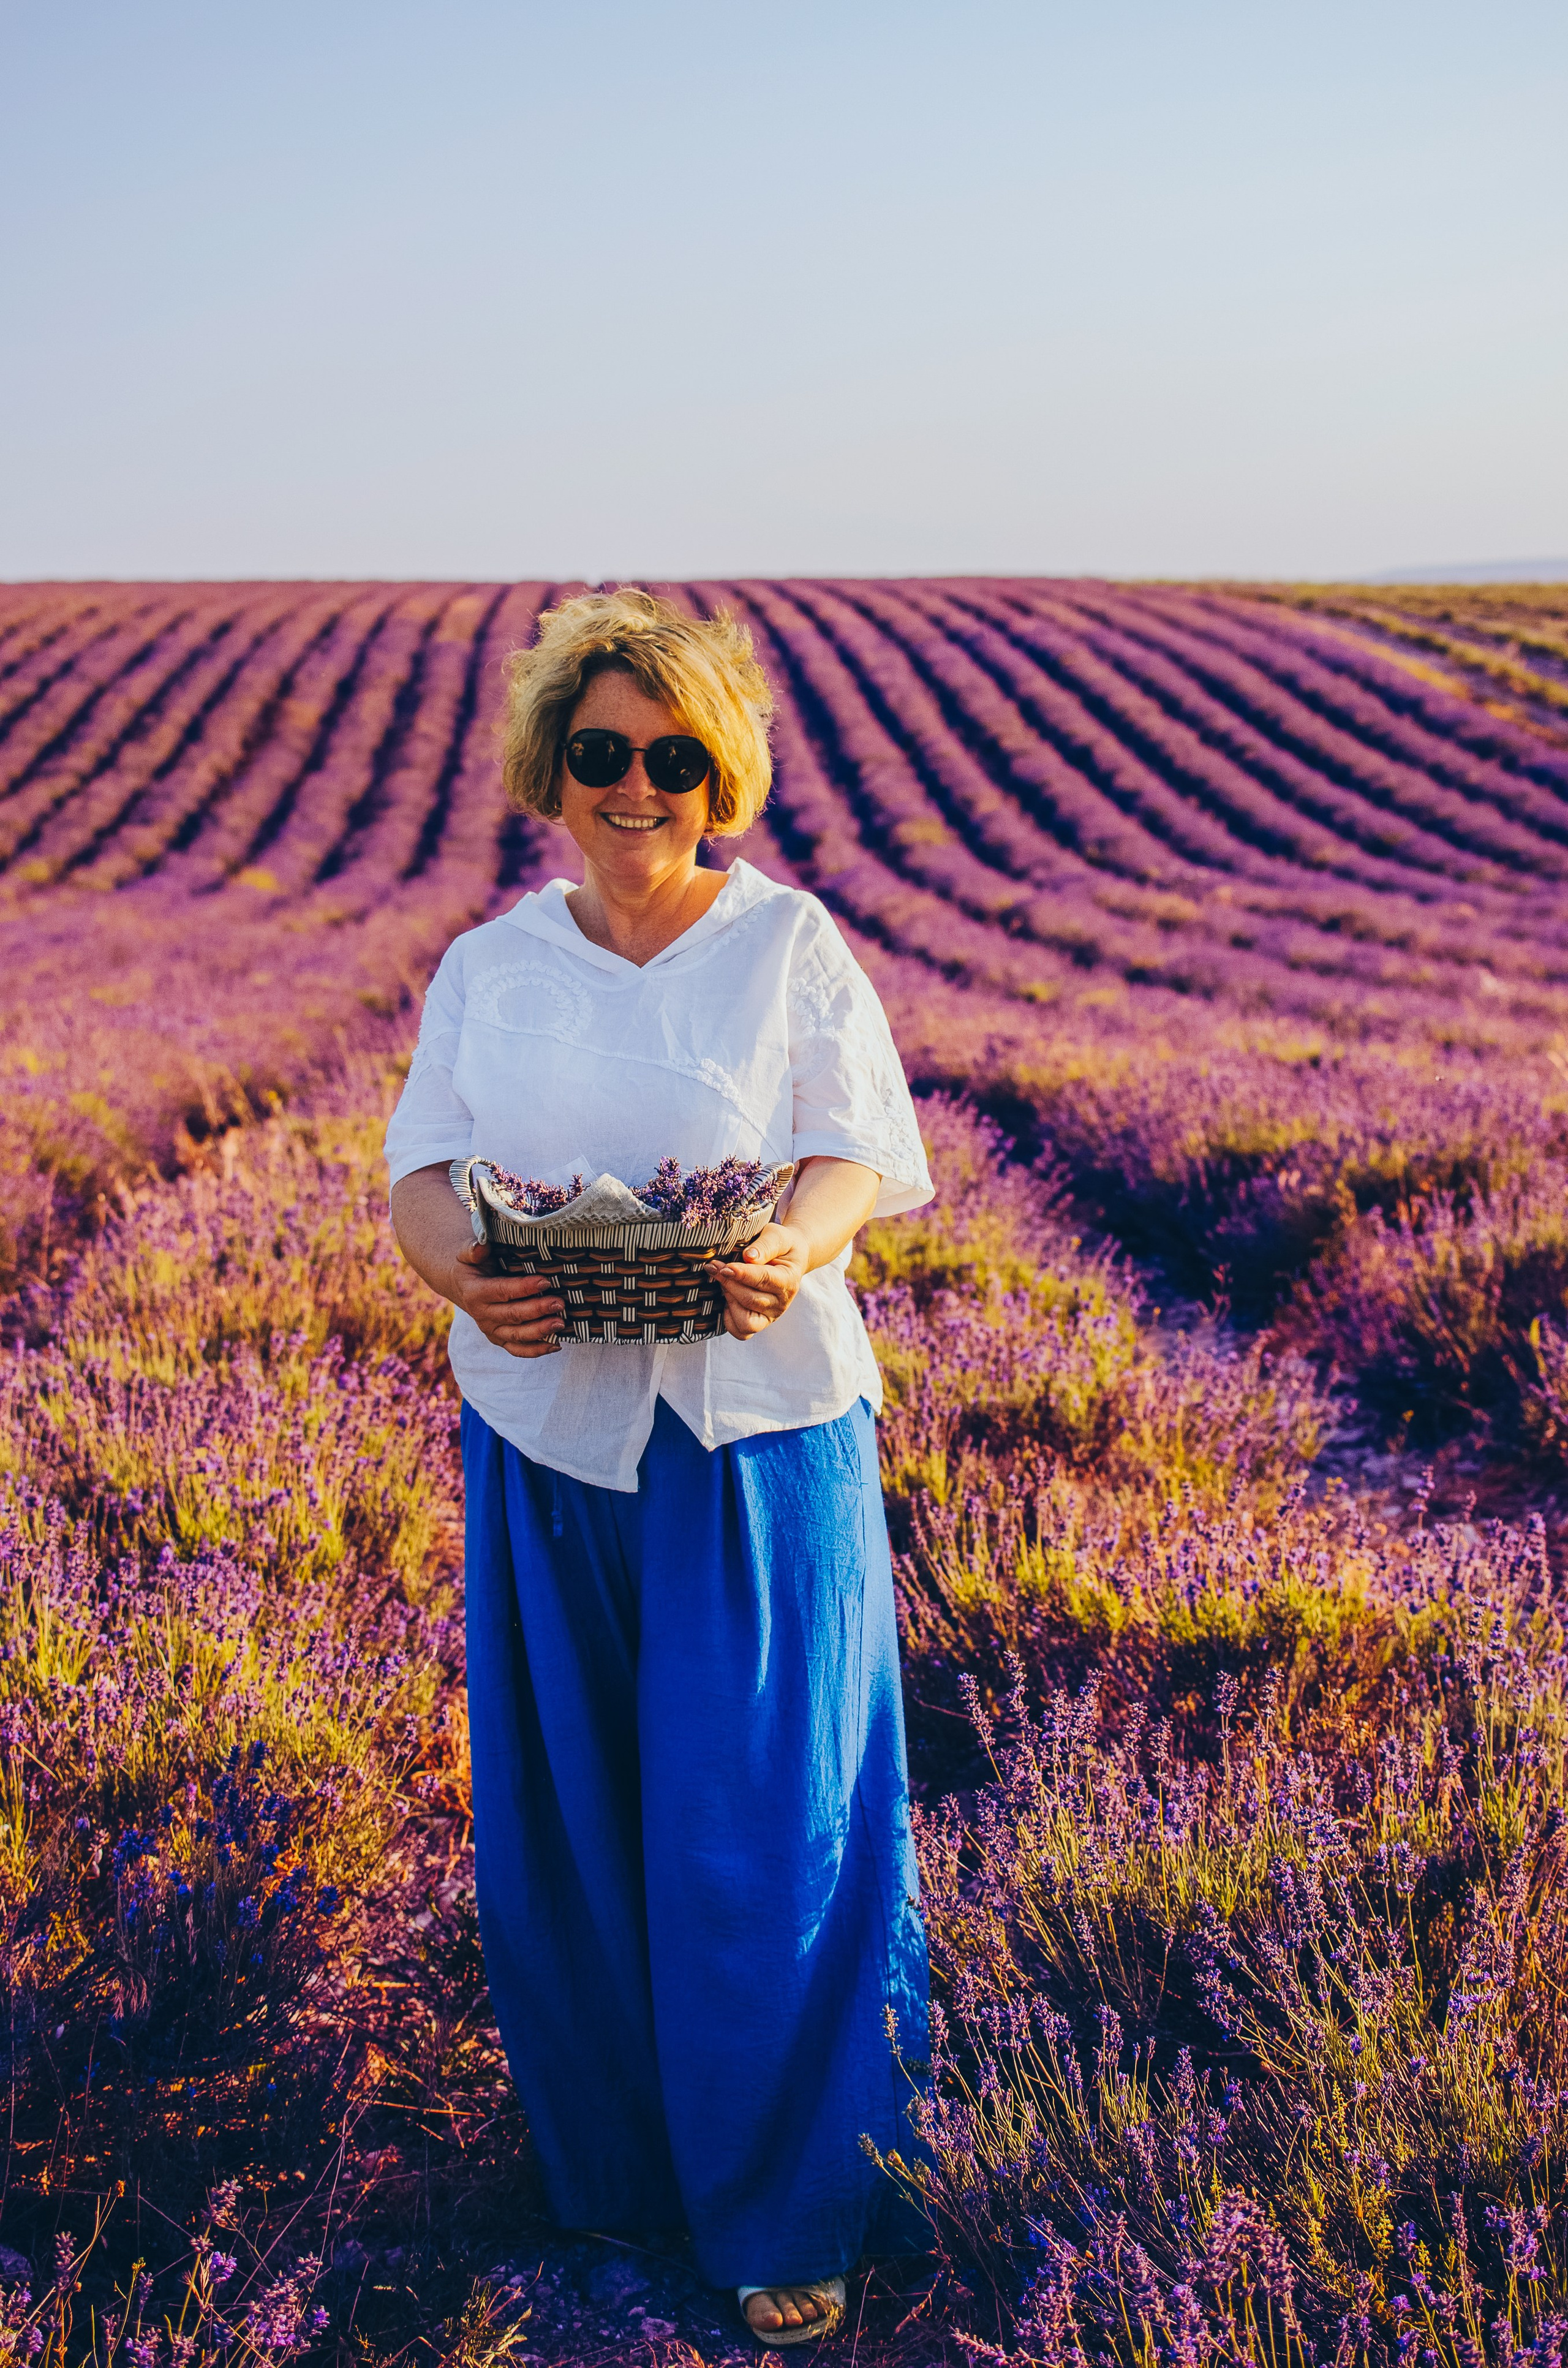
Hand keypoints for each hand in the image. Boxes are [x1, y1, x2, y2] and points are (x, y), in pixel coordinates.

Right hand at [449, 1238, 565, 1357]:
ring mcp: (491, 1331)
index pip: (502, 1291)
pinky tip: (556, 1345)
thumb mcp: (467, 1254)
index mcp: (475, 1293)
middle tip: (559, 1303)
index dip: (523, 1288)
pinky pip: (518, 1349)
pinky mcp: (500, 1340)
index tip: (545, 1281)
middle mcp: (482, 1315)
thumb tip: (481, 1245)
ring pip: (517, 1335)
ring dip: (540, 1331)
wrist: (463, 1286)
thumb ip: (473, 1250)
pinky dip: (537, 1350)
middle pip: (513, 1315)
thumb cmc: (472, 1265)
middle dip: (538, 1310)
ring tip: (560, 1323)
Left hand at [708, 1222, 809, 1342]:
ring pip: (745, 1321)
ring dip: (729, 1300)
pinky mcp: (760, 1323)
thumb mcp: (777, 1236)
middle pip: (749, 1300)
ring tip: (724, 1282)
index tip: (724, 1266)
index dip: (741, 1274)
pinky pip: (741, 1332)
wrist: (790, 1258)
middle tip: (714, 1266)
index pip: (763, 1280)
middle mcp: (782, 1303)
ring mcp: (771, 1316)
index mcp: (789, 1280)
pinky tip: (727, 1298)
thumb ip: (765, 1245)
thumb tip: (749, 1257)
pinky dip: (730, 1319)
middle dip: (728, 1283)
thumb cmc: (781, 1245)